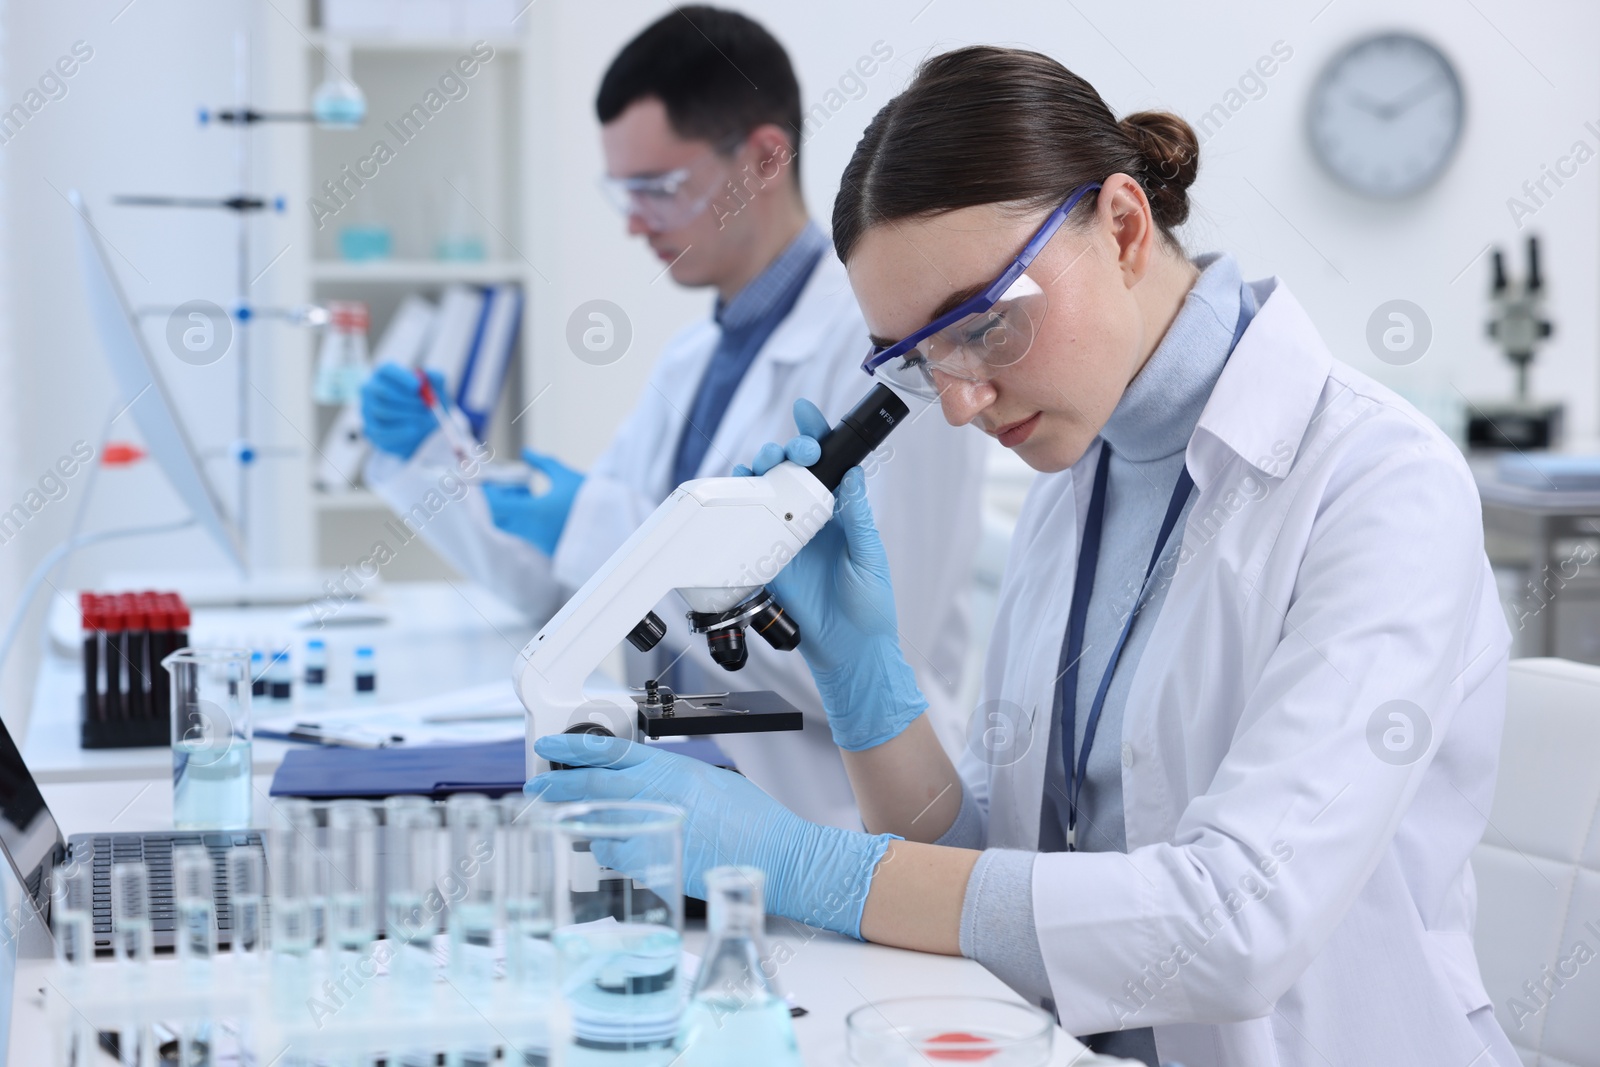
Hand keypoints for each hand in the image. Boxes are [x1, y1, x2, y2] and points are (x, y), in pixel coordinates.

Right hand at [361, 364, 444, 458]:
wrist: (423, 429)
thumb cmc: (427, 404)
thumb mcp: (436, 391)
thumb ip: (437, 380)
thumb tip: (430, 374)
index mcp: (386, 374)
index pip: (387, 370)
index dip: (401, 377)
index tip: (418, 386)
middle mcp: (372, 389)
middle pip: (383, 391)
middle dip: (406, 399)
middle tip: (425, 406)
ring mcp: (368, 409)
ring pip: (383, 411)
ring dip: (407, 415)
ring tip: (423, 417)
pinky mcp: (371, 429)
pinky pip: (382, 431)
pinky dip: (400, 431)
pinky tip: (414, 430)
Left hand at [482, 449, 584, 555]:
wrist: (612, 530)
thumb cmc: (590, 501)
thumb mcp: (566, 476)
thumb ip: (543, 463)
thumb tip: (525, 452)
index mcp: (533, 512)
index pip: (495, 505)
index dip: (487, 492)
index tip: (488, 479)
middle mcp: (531, 530)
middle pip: (498, 518)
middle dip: (499, 501)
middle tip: (511, 485)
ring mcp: (538, 541)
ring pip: (511, 525)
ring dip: (512, 508)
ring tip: (528, 491)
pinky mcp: (546, 547)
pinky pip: (526, 531)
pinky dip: (524, 517)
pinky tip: (539, 504)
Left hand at [527, 734, 895, 938]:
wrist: (774, 853)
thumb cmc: (751, 818)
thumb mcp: (708, 779)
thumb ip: (670, 778)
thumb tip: (647, 782)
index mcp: (667, 769)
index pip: (607, 752)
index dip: (573, 750)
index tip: (551, 750)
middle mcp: (654, 796)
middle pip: (589, 786)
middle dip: (557, 786)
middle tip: (538, 787)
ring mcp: (651, 831)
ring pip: (599, 827)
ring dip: (591, 827)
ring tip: (587, 827)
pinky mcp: (653, 864)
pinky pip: (619, 859)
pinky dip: (617, 855)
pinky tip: (627, 853)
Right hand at [734, 398, 927, 750]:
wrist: (848, 651)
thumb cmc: (869, 606)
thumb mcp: (869, 556)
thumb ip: (857, 517)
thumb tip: (852, 475)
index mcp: (840, 513)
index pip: (827, 465)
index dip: (814, 436)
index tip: (806, 413)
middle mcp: (810, 519)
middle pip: (788, 473)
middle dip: (784, 451)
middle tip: (792, 452)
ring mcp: (785, 537)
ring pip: (763, 494)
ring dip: (758, 473)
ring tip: (764, 467)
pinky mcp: (766, 559)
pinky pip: (746, 529)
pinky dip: (739, 510)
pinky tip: (740, 497)